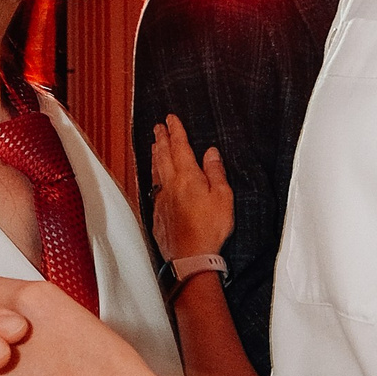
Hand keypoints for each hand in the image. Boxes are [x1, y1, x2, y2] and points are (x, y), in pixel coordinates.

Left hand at [151, 114, 233, 263]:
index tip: (171, 119)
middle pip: (163, 156)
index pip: (180, 147)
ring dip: (155, 155)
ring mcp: (162, 199)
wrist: (190, 256)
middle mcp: (170, 185)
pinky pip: (154, 187)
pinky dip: (154, 175)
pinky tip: (155, 177)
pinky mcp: (158, 214)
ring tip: (155, 145)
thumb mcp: (222, 197)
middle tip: (159, 127)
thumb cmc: (209, 229)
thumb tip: (211, 153)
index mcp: (188, 177)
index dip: (176, 131)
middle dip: (162, 139)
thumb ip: (215, 172)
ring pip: (156, 170)